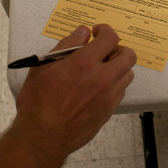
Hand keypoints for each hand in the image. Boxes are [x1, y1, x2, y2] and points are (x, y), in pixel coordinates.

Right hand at [14, 24, 136, 164]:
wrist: (42, 136)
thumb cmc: (39, 102)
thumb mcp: (44, 66)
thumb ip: (67, 45)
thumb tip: (83, 32)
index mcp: (86, 63)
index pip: (110, 38)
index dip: (106, 30)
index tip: (98, 32)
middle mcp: (102, 79)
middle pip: (128, 55)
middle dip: (118, 48)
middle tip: (104, 50)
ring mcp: (108, 96)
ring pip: (128, 74)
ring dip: (118, 67)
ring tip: (101, 69)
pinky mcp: (108, 111)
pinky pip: (121, 92)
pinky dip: (114, 84)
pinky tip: (98, 87)